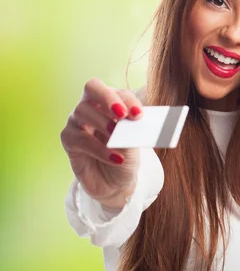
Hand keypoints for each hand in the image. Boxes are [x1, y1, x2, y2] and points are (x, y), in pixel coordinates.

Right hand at [60, 78, 144, 208]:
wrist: (116, 182)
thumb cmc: (126, 155)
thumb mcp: (135, 142)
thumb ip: (132, 129)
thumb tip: (131, 121)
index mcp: (111, 102)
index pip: (118, 91)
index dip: (127, 100)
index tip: (139, 115)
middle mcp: (91, 106)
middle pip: (92, 87)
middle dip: (108, 98)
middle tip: (122, 115)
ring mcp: (77, 121)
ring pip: (83, 111)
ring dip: (103, 124)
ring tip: (118, 139)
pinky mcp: (68, 140)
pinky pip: (80, 138)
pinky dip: (100, 149)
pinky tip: (115, 158)